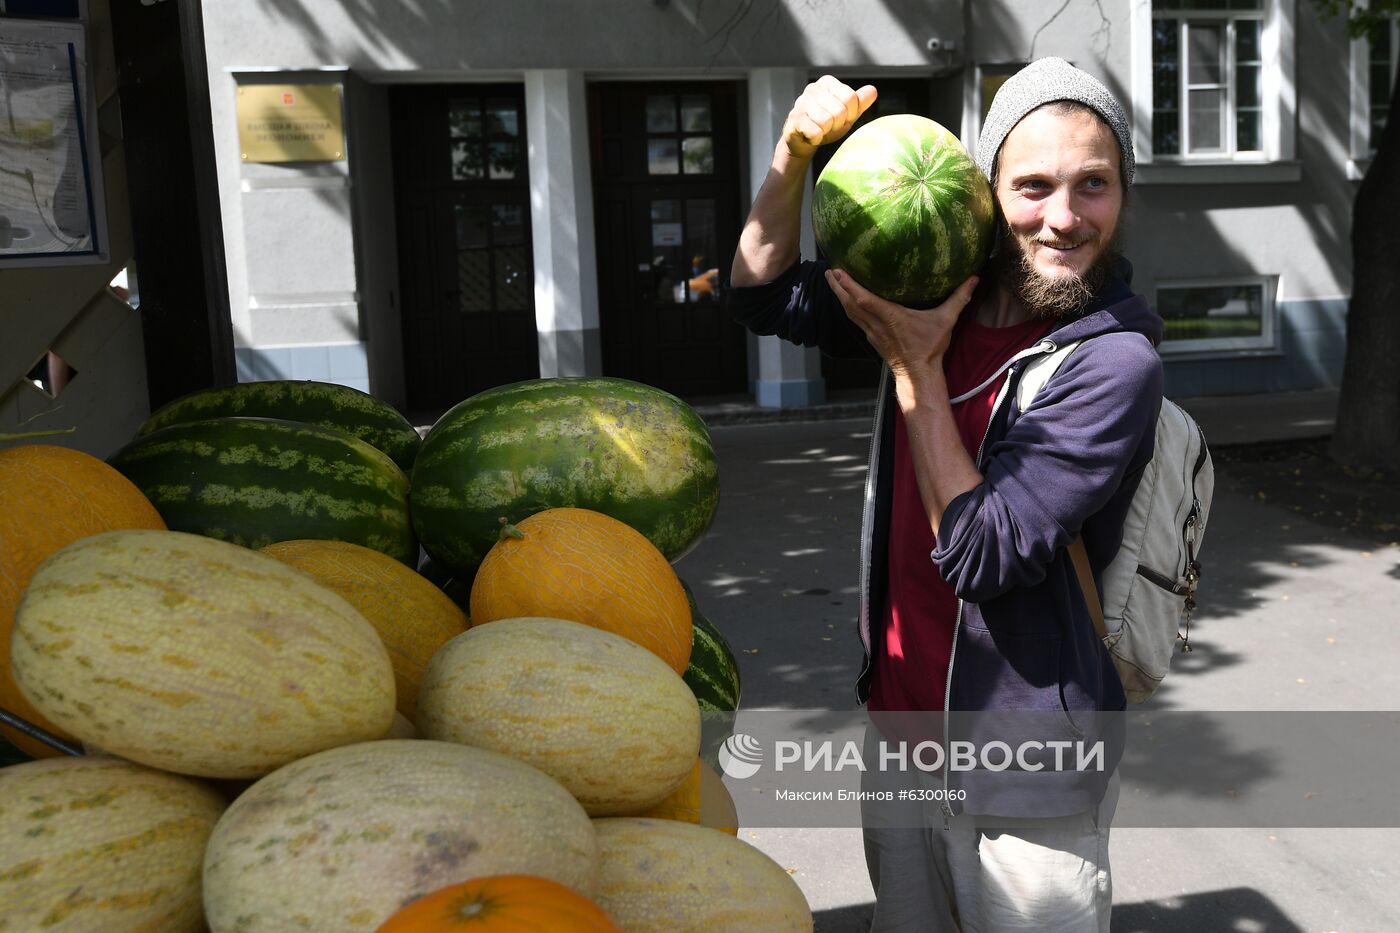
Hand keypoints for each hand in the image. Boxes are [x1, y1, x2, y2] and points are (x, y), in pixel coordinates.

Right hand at [781, 76, 877, 160]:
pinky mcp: (794, 118)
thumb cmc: (828, 125)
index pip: (851, 98)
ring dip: (826, 132)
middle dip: (837, 124)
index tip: (841, 118)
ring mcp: (801, 102)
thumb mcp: (848, 114)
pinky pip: (815, 132)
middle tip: (829, 126)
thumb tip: (872, 90)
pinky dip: (816, 138)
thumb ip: (860, 102)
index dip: (850, 114)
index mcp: (828, 83)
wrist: (804, 140)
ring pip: (827, 121)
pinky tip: (810, 134)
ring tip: (819, 129)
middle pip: (840, 110)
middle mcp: (813, 88)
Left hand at [825, 270, 979, 376]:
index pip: (864, 300)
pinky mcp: (872, 337)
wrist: (918, 374)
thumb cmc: (929, 347)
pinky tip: (847, 300)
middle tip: (828, 271)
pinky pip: (856, 319)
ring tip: (832, 281)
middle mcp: (876, 324)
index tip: (838, 271)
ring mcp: (871, 332)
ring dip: (839, 296)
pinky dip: (849, 307)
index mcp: (890, 318)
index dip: (849, 286)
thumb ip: (959, 298)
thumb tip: (974, 279)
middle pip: (850, 304)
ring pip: (850, 312)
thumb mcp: (945, 321)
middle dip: (837, 287)